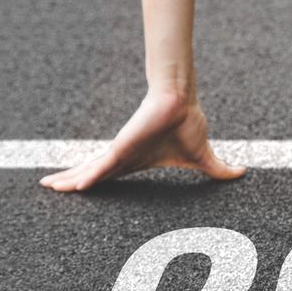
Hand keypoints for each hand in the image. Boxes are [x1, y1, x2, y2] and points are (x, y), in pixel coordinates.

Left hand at [40, 91, 244, 191]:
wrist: (181, 102)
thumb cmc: (187, 124)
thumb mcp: (203, 157)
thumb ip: (217, 170)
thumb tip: (242, 173)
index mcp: (136, 161)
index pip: (109, 174)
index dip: (93, 181)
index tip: (77, 188)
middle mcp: (123, 157)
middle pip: (92, 173)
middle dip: (70, 180)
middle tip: (51, 187)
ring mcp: (120, 152)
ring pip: (89, 171)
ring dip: (70, 180)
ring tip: (50, 186)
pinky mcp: (121, 147)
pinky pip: (101, 167)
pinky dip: (87, 177)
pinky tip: (73, 186)